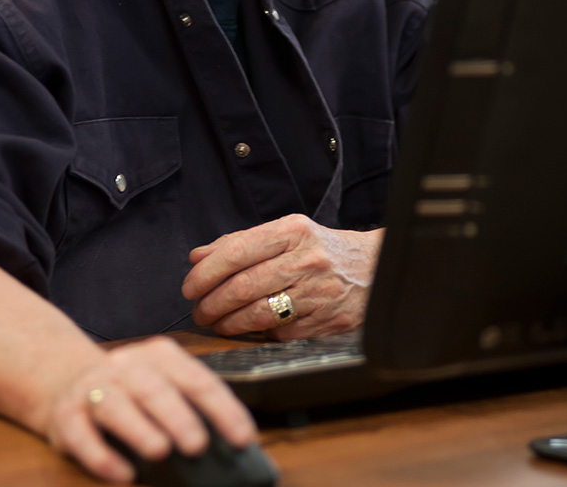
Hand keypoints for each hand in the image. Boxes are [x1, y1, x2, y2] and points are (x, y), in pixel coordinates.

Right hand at [41, 336, 255, 482]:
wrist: (67, 378)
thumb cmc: (133, 392)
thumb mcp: (163, 387)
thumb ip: (191, 408)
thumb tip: (230, 451)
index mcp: (160, 356)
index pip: (197, 379)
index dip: (222, 408)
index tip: (244, 438)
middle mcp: (126, 366)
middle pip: (154, 388)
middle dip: (178, 416)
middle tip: (199, 444)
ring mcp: (93, 387)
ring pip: (114, 405)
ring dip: (138, 428)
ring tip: (160, 451)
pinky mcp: (65, 415)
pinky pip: (81, 433)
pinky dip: (101, 455)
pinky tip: (122, 474)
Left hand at [181, 214, 382, 339]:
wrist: (376, 268)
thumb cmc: (322, 249)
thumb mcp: (286, 233)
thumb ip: (241, 242)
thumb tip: (197, 257)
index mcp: (292, 231)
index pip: (236, 251)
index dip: (206, 273)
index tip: (189, 286)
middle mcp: (306, 259)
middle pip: (243, 286)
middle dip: (211, 303)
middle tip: (198, 310)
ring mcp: (317, 293)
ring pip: (257, 315)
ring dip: (227, 324)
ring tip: (216, 323)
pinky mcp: (324, 323)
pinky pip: (278, 333)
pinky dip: (257, 335)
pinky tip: (248, 331)